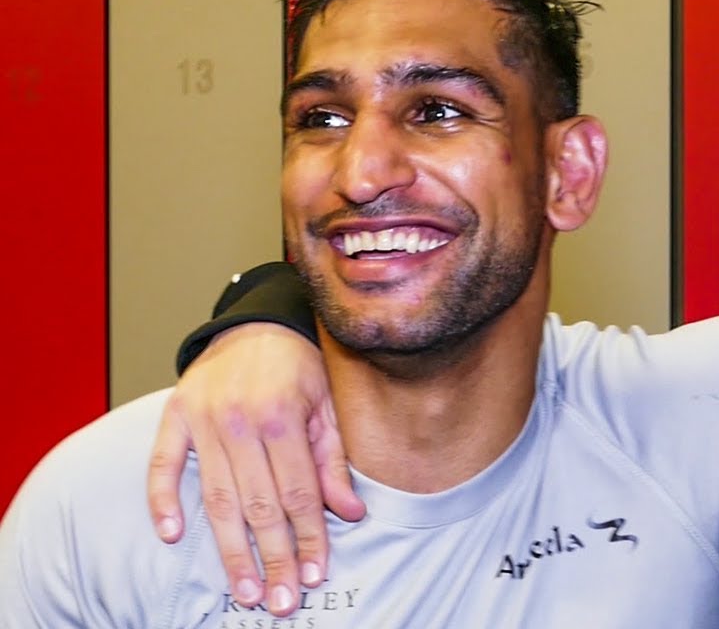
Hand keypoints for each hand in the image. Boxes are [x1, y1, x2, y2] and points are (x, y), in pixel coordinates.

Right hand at [146, 322, 364, 615]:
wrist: (258, 324)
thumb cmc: (300, 368)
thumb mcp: (329, 406)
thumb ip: (334, 461)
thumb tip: (350, 513)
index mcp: (282, 415)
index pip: (297, 492)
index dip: (307, 537)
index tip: (314, 574)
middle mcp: (239, 420)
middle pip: (257, 504)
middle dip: (272, 558)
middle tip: (280, 600)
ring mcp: (202, 419)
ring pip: (215, 497)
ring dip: (229, 549)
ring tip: (243, 588)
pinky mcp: (174, 415)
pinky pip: (162, 464)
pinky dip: (162, 500)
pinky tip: (171, 535)